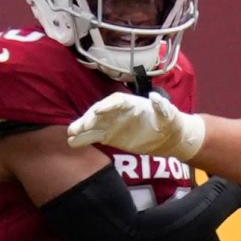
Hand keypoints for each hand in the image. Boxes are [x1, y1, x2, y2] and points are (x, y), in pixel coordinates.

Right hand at [67, 91, 205, 159]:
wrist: (167, 137)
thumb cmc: (169, 122)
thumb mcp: (170, 115)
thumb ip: (163, 107)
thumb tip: (155, 98)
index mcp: (132, 103)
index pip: (116, 101)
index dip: (107, 105)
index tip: (98, 111)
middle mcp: (118, 111)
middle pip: (100, 112)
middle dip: (89, 118)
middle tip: (79, 127)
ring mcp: (112, 123)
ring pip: (93, 124)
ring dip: (81, 128)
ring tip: (70, 135)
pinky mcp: (109, 135)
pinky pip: (94, 136)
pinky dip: (83, 139)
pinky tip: (72, 142)